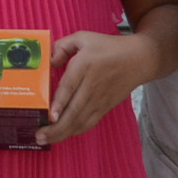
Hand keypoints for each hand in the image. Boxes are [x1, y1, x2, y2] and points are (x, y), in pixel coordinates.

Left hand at [40, 28, 164, 144]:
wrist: (139, 59)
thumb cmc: (109, 47)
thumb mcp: (84, 37)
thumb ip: (63, 46)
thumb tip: (50, 62)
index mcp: (85, 66)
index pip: (70, 87)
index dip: (60, 103)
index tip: (50, 115)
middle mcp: (92, 86)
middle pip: (74, 111)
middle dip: (56, 127)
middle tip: (39, 137)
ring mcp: (99, 99)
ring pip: (80, 121)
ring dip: (63, 133)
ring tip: (46, 140)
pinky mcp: (105, 107)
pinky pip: (89, 122)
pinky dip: (76, 130)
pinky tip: (64, 134)